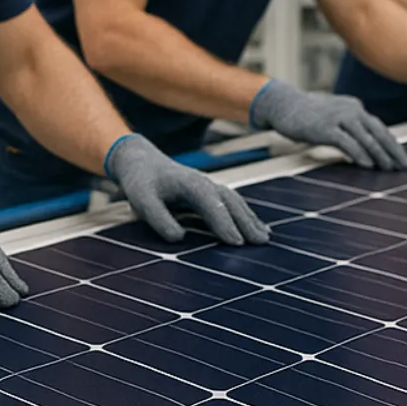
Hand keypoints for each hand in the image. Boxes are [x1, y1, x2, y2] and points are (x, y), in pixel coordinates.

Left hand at [106, 135, 269, 245]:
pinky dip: (247, 215)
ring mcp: (210, 186)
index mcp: (189, 184)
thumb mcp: (142, 201)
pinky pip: (233, 203)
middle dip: (246, 222)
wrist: (141, 161)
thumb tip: (179, 238)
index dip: (224, 223)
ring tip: (265, 238)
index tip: (237, 243)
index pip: (211, 204)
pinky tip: (258, 227)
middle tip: (261, 244)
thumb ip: (158, 218)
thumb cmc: (141, 183)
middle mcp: (204, 183)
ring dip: (250, 219)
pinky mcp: (210, 192)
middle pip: (230, 202)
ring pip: (235, 202)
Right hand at [250, 81, 406, 170]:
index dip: (393, 144)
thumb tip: (363, 149)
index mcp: (354, 107)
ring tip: (389, 169)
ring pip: (366, 138)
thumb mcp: (332, 116)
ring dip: (380, 155)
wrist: (283, 104)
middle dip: (393, 151)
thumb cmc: (305, 114)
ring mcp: (338, 118)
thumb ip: (348, 127)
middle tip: (404, 166)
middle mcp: (350, 110)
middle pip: (378, 132)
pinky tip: (368, 165)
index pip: (379, 127)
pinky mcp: (325, 128)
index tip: (402, 159)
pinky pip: (348, 142)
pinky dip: (360, 154)